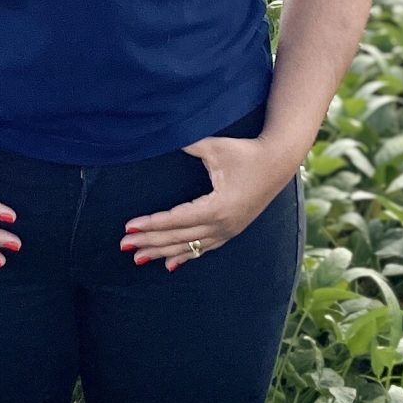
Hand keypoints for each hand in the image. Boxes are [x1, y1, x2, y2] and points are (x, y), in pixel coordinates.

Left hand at [120, 133, 294, 271]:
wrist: (279, 162)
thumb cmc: (246, 152)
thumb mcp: (216, 147)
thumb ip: (189, 145)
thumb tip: (163, 137)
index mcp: (217, 207)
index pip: (175, 219)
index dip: (151, 224)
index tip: (129, 227)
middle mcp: (222, 225)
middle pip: (178, 237)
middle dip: (150, 241)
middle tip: (124, 245)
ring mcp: (228, 231)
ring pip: (189, 247)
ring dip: (162, 252)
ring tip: (138, 258)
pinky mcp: (231, 230)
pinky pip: (204, 248)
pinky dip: (185, 256)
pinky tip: (169, 265)